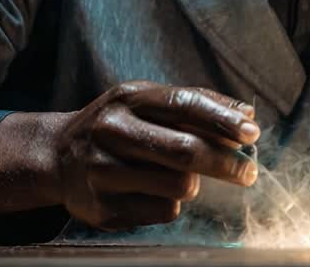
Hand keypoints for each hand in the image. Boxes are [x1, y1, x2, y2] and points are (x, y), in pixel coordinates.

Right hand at [51, 81, 260, 230]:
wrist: (56, 157)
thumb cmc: (117, 125)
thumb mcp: (146, 102)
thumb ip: (195, 103)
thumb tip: (246, 114)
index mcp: (128, 99)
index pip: (184, 104)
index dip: (222, 119)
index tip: (252, 133)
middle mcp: (112, 131)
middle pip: (185, 151)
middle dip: (226, 163)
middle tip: (249, 172)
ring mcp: (103, 172)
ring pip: (178, 186)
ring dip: (194, 184)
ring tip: (184, 178)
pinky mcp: (103, 208)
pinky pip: (163, 211)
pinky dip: (172, 203)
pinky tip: (155, 193)